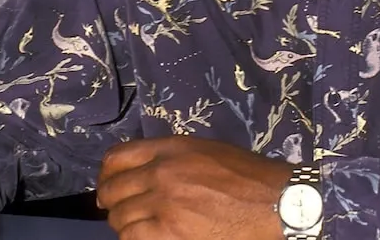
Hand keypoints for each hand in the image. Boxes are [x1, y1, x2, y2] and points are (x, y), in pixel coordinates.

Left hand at [96, 136, 294, 239]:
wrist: (273, 202)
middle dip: (111, 201)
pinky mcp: (170, 233)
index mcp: (171, 148)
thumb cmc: (246, 175)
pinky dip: (133, 238)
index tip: (109, 184)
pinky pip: (132, 237)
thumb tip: (143, 171)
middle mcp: (161, 172)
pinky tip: (146, 237)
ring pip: (119, 217)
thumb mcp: (205, 150)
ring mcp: (163, 204)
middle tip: (117, 209)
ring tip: (136, 226)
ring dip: (124, 223)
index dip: (106, 174)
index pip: (117, 157)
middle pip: (113, 189)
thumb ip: (171, 156)